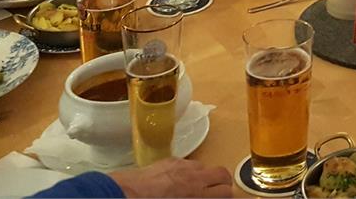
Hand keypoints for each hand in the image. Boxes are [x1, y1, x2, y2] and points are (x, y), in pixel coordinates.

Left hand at [108, 158, 233, 197]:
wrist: (128, 194)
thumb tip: (204, 196)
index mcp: (198, 193)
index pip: (226, 191)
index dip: (227, 196)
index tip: (223, 198)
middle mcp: (194, 177)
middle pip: (222, 174)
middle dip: (223, 182)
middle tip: (218, 190)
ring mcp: (183, 166)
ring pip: (204, 167)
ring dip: (204, 175)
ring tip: (194, 185)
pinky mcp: (170, 160)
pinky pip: (187, 163)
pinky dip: (187, 170)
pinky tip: (178, 179)